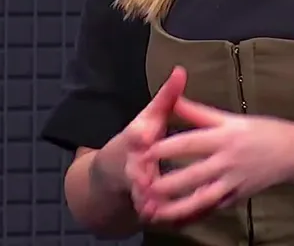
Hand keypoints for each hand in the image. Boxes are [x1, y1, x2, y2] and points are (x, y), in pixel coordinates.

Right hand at [93, 67, 187, 208]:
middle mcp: (131, 163)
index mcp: (134, 139)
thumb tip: (181, 70)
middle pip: (134, 170)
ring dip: (147, 203)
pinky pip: (152, 213)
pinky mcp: (142, 204)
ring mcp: (134, 186)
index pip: (135, 136)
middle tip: (148, 181)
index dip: (139, 136)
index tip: (144, 136)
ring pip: (140, 196)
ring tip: (155, 211)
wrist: (113, 171)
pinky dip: (160, 219)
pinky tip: (174, 223)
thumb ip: (168, 96)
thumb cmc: (140, 137)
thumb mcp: (151, 115)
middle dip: (140, 176)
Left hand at [136, 98, 293, 224]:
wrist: (293, 153)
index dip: (165, 148)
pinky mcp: (238, 198)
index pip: (190, 143)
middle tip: (141, 187)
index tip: (143, 152)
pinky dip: (195, 215)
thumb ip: (199, 112)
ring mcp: (233, 182)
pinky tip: (178, 219)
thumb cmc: (260, 131)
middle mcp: (228, 161)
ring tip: (155, 211)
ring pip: (202, 198)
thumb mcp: (230, 117)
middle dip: (167, 183)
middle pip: (193, 174)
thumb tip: (173, 98)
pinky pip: (213, 208)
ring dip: (178, 207)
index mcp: (224, 137)